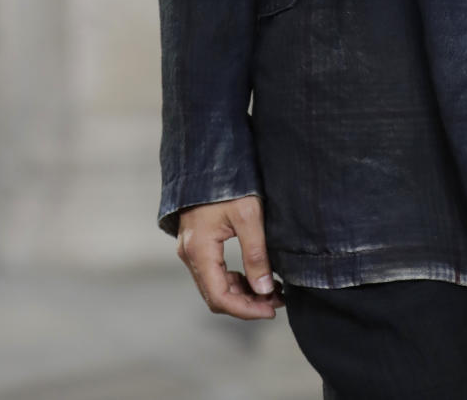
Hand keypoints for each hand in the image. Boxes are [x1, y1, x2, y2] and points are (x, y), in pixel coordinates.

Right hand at [176, 195, 285, 318]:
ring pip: (215, 286)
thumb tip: (264, 290)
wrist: (209, 157)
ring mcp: (191, 249)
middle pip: (216, 296)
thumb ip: (256, 254)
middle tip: (277, 301)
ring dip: (242, 293)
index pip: (220, 297)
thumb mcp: (248, 216)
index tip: (272, 309)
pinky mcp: (198, 243)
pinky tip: (256, 276)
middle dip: (247, 304)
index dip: (246, 310)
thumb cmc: (229, 183)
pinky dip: (235, 280)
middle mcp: (189, 254)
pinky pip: (214, 273)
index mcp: (199, 250)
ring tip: (273, 290)